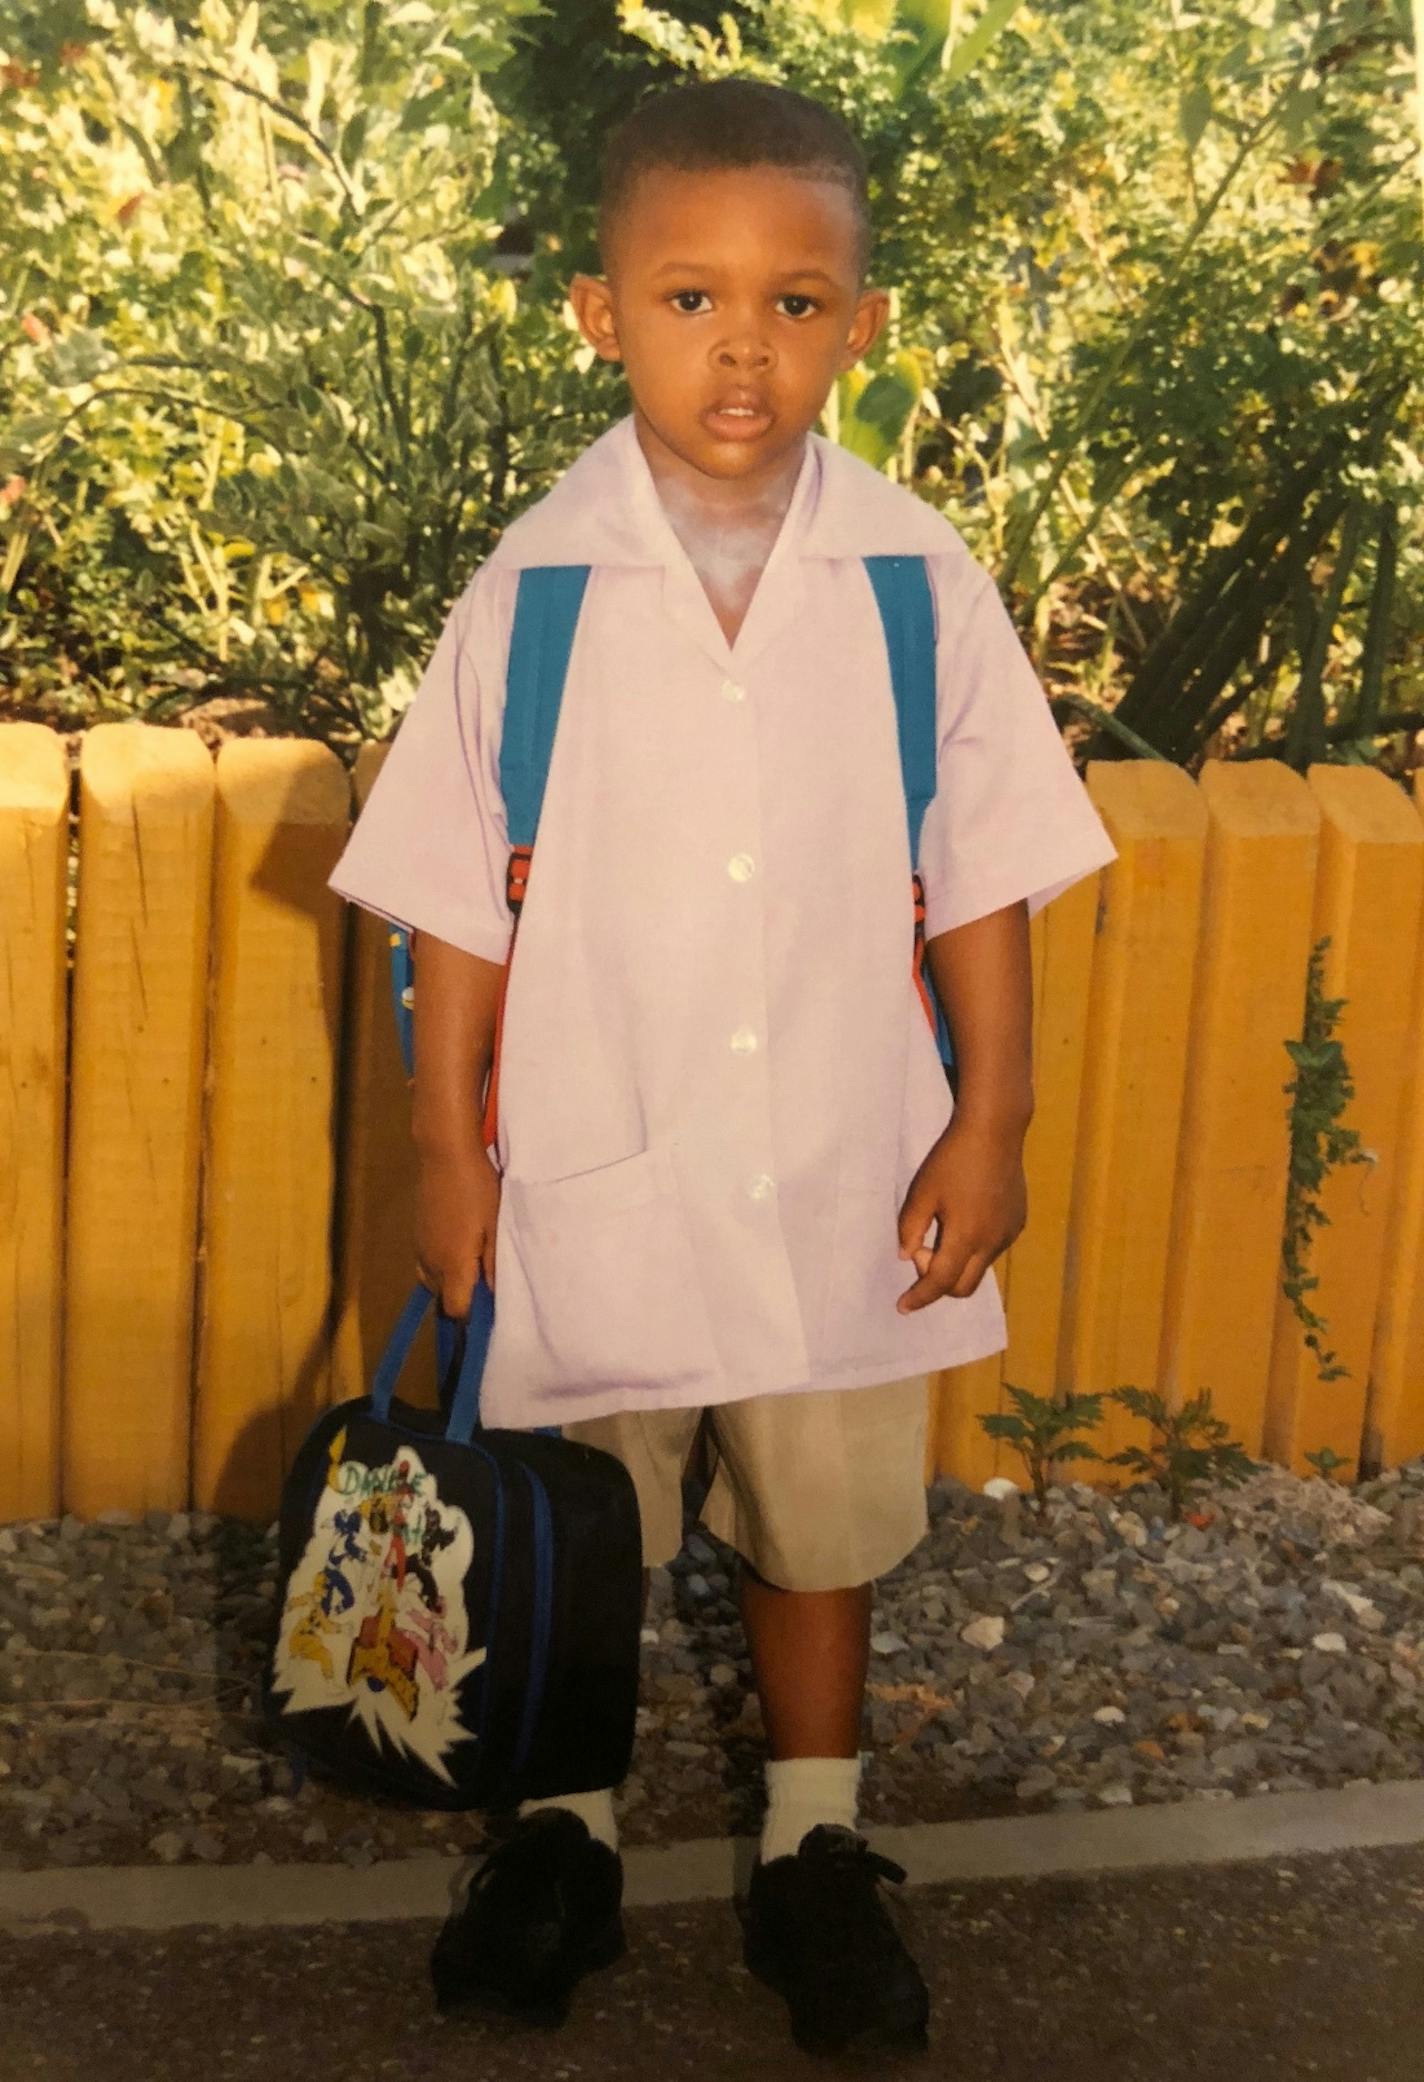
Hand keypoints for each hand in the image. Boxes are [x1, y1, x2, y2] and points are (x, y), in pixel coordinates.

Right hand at [414, 1140, 500, 1317]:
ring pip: (432, 1279)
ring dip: (451, 1278)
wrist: (445, 1153)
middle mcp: (430, 1261)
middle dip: (461, 1295)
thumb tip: (493, 1293)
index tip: (489, 1307)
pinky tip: (461, 1243)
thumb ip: (494, 1263)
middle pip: (442, 1296)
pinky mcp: (417, 1232)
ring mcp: (420, 1246)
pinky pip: (428, 1261)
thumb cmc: (477, 1188)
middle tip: (485, 1280)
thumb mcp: (495, 1226)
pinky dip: (442, 1262)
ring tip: (474, 1261)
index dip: (471, 1315)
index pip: (455, 1309)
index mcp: (451, 1264)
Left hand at [895, 1112, 1026, 1312]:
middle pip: (964, 1287)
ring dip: (957, 1261)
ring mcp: (1009, 1233)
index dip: (919, 1297)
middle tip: (923, 1249)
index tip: (902, 1307)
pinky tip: (967, 1217)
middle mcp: (992, 1242)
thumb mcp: (922, 1192)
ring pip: (979, 1267)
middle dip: (939, 1282)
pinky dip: (974, 1247)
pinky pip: (993, 1249)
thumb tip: (907, 1256)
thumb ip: (910, 1229)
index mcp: (966, 1236)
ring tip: (944, 1227)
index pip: (941, 1282)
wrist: (995, 1131)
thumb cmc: (952, 1159)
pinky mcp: (1018, 1222)